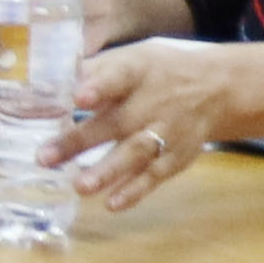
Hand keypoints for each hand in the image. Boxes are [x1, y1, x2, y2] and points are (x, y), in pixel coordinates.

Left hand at [51, 35, 263, 213]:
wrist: (219, 88)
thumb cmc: (158, 72)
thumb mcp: (131, 58)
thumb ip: (92, 70)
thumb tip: (47, 81)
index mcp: (137, 73)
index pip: (118, 77)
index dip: (99, 87)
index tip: (78, 97)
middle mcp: (152, 104)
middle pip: (115, 123)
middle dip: (79, 142)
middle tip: (44, 158)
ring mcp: (166, 132)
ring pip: (135, 153)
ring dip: (107, 172)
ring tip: (79, 187)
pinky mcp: (176, 156)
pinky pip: (155, 176)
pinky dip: (135, 191)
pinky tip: (111, 204)